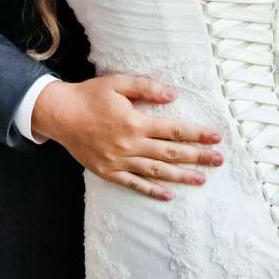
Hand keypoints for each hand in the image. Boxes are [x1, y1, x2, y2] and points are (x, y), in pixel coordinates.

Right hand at [29, 73, 223, 199]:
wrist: (59, 114)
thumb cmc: (89, 96)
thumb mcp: (118, 83)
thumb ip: (146, 88)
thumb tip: (173, 95)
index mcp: (135, 121)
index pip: (174, 130)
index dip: (197, 134)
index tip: (216, 138)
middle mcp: (130, 144)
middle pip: (171, 153)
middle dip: (198, 156)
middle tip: (219, 160)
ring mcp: (119, 161)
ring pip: (157, 171)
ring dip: (181, 176)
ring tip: (202, 179)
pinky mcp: (108, 172)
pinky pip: (134, 184)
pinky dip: (152, 191)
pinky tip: (169, 195)